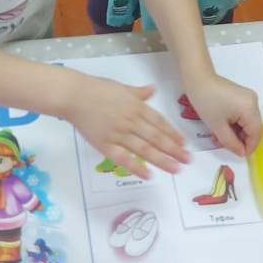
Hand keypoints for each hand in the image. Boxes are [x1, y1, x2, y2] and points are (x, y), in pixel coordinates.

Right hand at [65, 74, 189, 178]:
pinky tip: (149, 175)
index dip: (173, 134)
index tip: (184, 144)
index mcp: (136, 107)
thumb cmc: (96, 89)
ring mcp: (119, 134)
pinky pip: (124, 158)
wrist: (74, 95)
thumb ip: (139, 93)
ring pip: (145, 149)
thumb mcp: (122, 88)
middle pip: (157, 138)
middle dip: (174, 150)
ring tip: (176, 169)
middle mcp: (131, 121)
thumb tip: (153, 89)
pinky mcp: (106, 144)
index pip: (160, 123)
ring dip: (162, 160)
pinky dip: (137, 167)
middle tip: (188, 160)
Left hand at [183, 74, 260, 156]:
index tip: (237, 154)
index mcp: (250, 109)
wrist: (197, 79)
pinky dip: (234, 123)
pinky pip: (243, 115)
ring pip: (247, 123)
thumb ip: (231, 143)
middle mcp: (254, 102)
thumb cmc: (206, 101)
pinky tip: (222, 127)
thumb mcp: (217, 127)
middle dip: (240, 140)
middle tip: (223, 145)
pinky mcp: (242, 97)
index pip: (256, 135)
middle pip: (252, 129)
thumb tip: (241, 152)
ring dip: (235, 132)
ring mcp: (249, 98)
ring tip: (219, 136)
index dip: (248, 148)